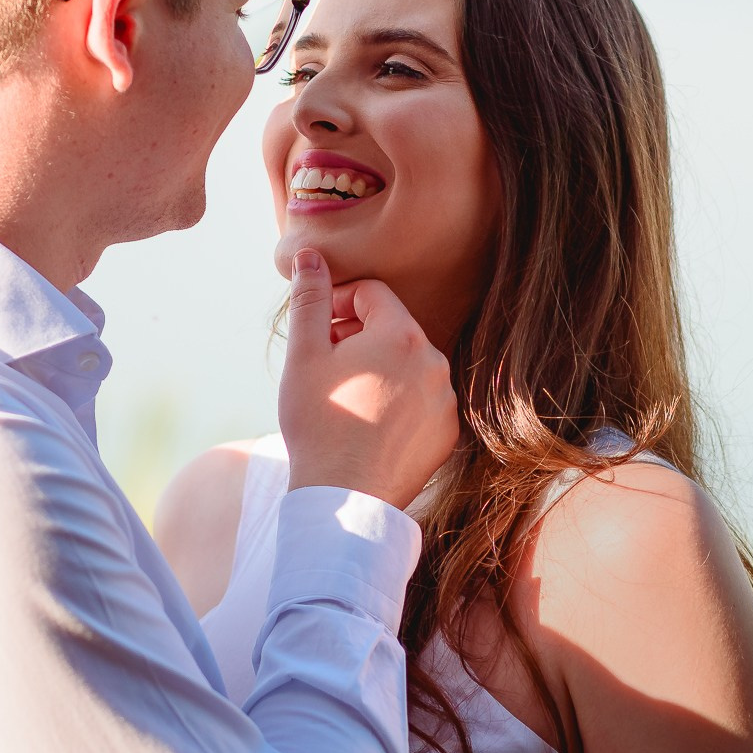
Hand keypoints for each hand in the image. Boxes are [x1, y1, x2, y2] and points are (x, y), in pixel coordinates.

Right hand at [278, 248, 458, 510]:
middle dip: (357, 337)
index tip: (318, 332)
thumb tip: (310, 255)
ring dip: (378, 370)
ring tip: (345, 399)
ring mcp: (446, 399)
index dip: (338, 305)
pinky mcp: (448, 432)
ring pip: (407, 366)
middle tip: (325, 367)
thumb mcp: (304, 354)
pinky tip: (368, 425)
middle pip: (392, 329)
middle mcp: (435, 361)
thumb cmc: (318, 422)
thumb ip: (310, 298)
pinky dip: (397, 403)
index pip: (371, 294)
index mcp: (402, 334)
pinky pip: (421, 401)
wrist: (344, 498)